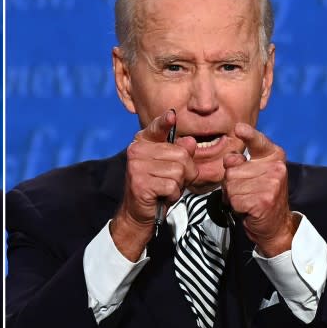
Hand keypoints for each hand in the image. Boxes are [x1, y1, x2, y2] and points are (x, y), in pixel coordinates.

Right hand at [111, 109, 197, 260]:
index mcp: (143, 142)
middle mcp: (136, 151)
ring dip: (178, 184)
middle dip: (185, 171)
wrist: (138, 211)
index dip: (165, 122)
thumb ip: (181, 152)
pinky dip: (172, 194)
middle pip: (181, 154)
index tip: (172, 115)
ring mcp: (136, 166)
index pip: (157, 128)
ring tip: (166, 188)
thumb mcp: (172, 166)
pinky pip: (171, 185)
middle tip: (171, 180)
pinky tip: (161, 195)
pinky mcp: (139, 183)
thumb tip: (190, 142)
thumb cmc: (157, 186)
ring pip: (178, 171)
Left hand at [222, 122, 299, 255]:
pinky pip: (234, 200)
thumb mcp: (253, 174)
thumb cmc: (260, 196)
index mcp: (274, 157)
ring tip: (248, 200)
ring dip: (233, 196)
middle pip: (232, 170)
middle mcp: (276, 168)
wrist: (276, 225)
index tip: (238, 128)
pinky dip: (236, 207)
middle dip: (231, 184)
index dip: (248, 134)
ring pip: (230, 186)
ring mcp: (271, 184)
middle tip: (246, 192)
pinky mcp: (264, 200)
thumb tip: (230, 158)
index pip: (258, 142)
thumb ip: (240, 163)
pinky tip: (249, 209)